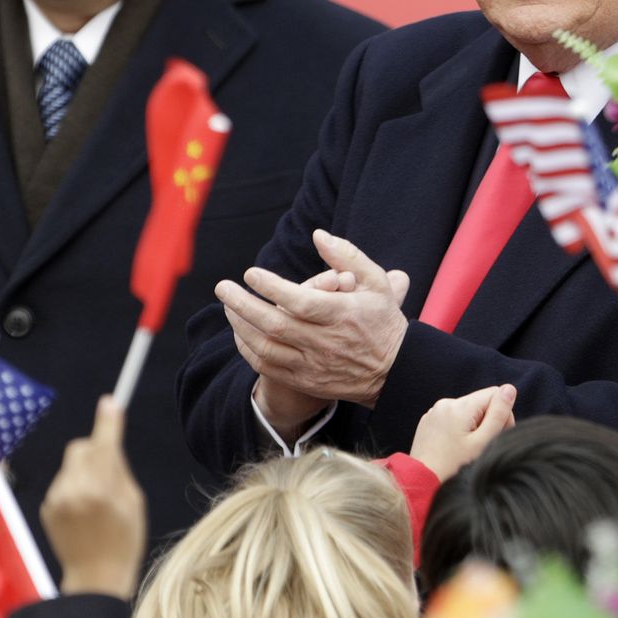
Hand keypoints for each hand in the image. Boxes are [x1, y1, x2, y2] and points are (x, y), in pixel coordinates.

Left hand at [42, 397, 146, 598]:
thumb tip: (110, 441)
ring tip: (95, 502)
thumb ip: (119, 469)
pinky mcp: (47, 508)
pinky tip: (82, 513)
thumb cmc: (124, 540)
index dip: (108, 422)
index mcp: (101, 490)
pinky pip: (62, 483)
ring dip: (84, 471)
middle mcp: (74, 491)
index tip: (111, 401)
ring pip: (71, 465)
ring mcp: (57, 500)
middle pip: (82, 448)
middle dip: (94, 450)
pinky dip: (73, 488)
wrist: (94, 578)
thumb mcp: (134, 503)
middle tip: (108, 469)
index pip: (104, 444)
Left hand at [217, 229, 408, 406]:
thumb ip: (347, 256)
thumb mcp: (376, 282)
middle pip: (275, 325)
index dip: (272, 287)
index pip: (301, 301)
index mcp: (343, 315)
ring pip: (266, 348)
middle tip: (222, 287)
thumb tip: (318, 235)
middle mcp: (326, 342)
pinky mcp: (307, 381)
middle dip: (243, 305)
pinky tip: (240, 333)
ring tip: (227, 307)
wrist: (395, 372)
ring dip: (241, 327)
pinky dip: (249, 350)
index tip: (250, 273)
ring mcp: (314, 365)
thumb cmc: (382, 320)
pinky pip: (268, 368)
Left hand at [409, 384, 515, 480]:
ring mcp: (434, 412)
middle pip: (480, 403)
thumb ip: (498, 415)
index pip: (495, 394)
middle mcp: (445, 403)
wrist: (421, 483)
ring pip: (467, 412)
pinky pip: (452, 419)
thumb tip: (509, 389)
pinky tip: (454, 449)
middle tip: (480, 446)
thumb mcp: (482, 442)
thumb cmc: (454, 468)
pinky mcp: (428, 422)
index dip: (503, 415)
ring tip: (465, 450)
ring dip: (472, 427)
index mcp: (460, 406)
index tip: (495, 436)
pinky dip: (458, 430)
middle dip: (487, 422)